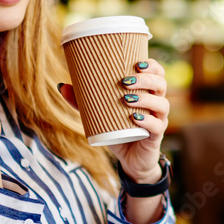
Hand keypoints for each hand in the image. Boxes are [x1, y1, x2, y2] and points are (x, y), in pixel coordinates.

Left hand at [59, 59, 168, 183]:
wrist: (130, 160)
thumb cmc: (119, 131)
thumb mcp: (100, 115)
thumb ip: (83, 102)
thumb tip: (61, 86)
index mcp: (147, 92)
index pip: (157, 73)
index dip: (151, 65)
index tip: (137, 63)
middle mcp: (157, 103)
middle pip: (160, 84)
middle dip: (145, 79)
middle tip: (125, 81)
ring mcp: (159, 119)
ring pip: (162, 103)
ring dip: (146, 98)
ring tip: (127, 99)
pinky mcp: (156, 136)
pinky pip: (157, 125)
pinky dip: (147, 121)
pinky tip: (135, 118)